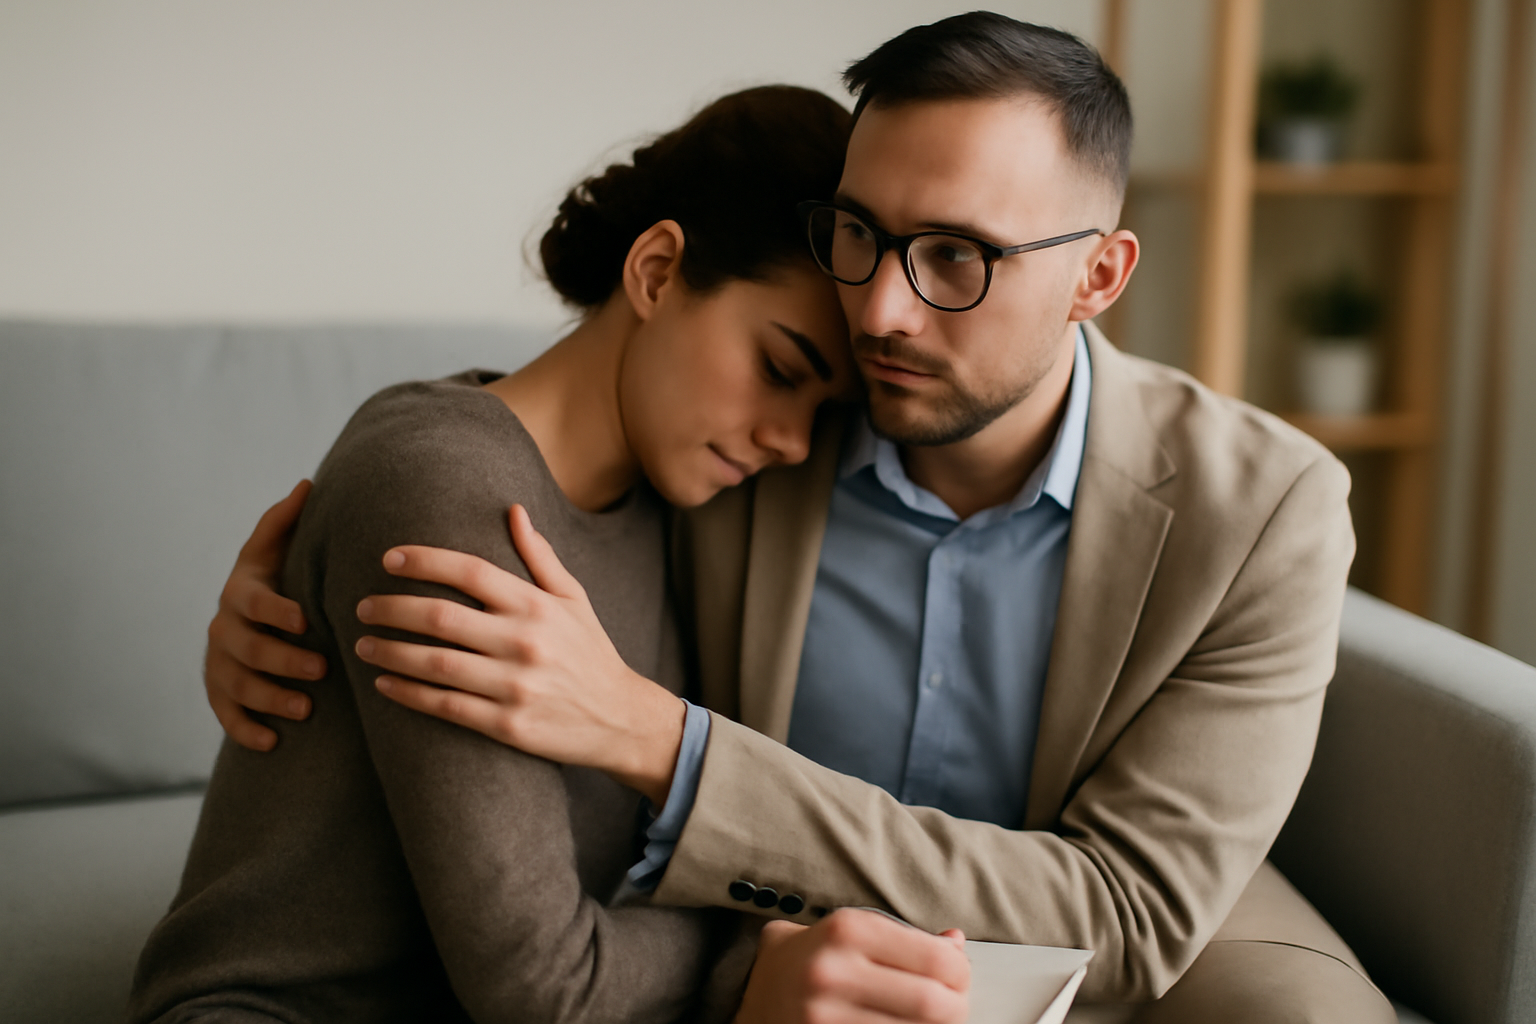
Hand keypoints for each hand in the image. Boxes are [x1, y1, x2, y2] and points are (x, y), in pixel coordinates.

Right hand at [205, 480, 326, 750]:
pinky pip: (224, 714)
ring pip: (236, 684)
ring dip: (269, 698)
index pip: (253, 601)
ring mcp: (219, 661)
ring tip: (305, 710)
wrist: (257, 611)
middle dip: (282, 661)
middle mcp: (224, 627)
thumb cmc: (280, 574)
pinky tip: (269, 744)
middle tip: (322, 672)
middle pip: (246, 648)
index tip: (307, 621)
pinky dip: (244, 729)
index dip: (276, 612)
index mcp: (242, 590)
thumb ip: (288, 521)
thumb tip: (308, 484)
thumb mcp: (279, 547)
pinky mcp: (219, 691)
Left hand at [357, 504, 686, 804]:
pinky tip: (384, 684)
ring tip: (362, 644)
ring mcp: (515, 686)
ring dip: (390, 651)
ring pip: (435, 663)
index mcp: (536, 606)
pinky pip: (446, 706)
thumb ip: (540, 557)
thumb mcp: (575, 599)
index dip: (425, 560)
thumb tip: (513, 510)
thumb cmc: (591, 652)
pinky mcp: (508, 724)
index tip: (388, 559)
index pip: (470, 572)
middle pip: (440, 616)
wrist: (620, 718)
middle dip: (392, 608)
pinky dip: (408, 694)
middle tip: (362, 606)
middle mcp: (524, 642)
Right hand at [736, 911, 968, 1023]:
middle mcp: (835, 971)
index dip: (960, 971)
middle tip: (954, 1003)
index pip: (935, 958)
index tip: (958, 975)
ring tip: (932, 1017)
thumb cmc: (807, 960)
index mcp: (847, 930)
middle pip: (933, 1002)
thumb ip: (902, 936)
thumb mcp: (848, 932)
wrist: (753, 997)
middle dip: (956, 1005)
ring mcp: (827, 1015)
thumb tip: (956, 943)